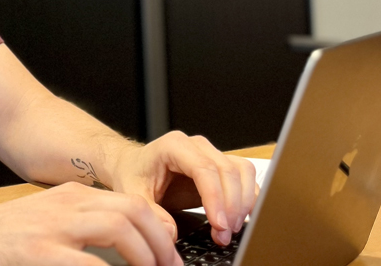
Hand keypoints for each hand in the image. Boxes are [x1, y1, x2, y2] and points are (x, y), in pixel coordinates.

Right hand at [0, 182, 181, 265]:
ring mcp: (54, 228)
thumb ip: (81, 231)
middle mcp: (67, 205)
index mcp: (72, 197)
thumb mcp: (47, 223)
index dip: (159, 230)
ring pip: (120, 228)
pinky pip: (91, 264)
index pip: (131, 203)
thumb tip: (121, 253)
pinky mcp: (40, 252)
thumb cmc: (0, 240)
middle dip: (162, 242)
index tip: (168, 255)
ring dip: (146, 254)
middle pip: (134, 210)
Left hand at [108, 132, 258, 245]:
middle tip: (224, 235)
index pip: (204, 169)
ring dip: (243, 202)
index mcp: (174, 146)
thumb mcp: (133, 193)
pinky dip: (247, 198)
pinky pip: (244, 176)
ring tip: (231, 229)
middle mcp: (197, 146)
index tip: (219, 224)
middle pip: (228, 171)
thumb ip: (150, 212)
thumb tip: (170, 231)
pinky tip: (240, 218)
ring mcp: (211, 153)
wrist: (134, 165)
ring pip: (242, 172)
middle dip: (231, 207)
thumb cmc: (133, 174)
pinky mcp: (220, 165)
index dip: (216, 198)